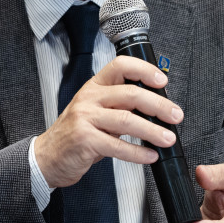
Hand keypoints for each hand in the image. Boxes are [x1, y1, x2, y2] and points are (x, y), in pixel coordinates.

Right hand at [34, 56, 182, 187]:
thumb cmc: (76, 134)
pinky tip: (149, 156)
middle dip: (158, 105)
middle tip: (175, 115)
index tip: (162, 80)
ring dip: (152, 131)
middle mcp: (89, 98)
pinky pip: (117, 146)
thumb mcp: (95, 111)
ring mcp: (85, 118)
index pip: (120, 66)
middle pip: (130, 94)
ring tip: (168, 138)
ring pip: (127, 120)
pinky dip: (137, 153)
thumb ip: (120, 106)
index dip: (144, 70)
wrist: (48, 156)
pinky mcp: (85, 140)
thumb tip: (155, 107)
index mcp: (94, 86)